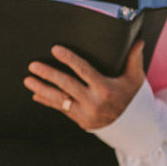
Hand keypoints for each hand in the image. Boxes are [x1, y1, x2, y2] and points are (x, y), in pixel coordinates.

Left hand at [25, 41, 145, 130]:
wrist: (131, 126)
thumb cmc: (131, 96)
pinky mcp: (80, 121)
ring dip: (42, 89)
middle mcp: (93, 103)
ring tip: (28, 80)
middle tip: (33, 65)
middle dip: (48, 74)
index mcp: (105, 89)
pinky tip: (36, 94)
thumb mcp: (135, 78)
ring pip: (59, 100)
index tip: (55, 49)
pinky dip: (48, 101)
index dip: (69, 59)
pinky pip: (61, 109)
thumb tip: (138, 39)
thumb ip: (134, 58)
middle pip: (66, 85)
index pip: (83, 71)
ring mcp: (85, 114)